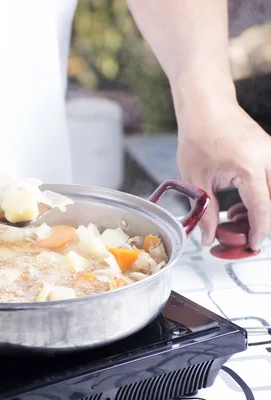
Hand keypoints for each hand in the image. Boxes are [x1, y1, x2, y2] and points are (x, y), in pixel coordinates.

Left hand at [177, 101, 270, 249]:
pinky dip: (259, 197)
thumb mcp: (195, 179)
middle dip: (258, 224)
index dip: (258, 232)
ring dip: (259, 211)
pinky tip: (238, 204)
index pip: (263, 209)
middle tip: (236, 234)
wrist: (206, 108)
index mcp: (250, 168)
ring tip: (232, 217)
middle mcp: (268, 160)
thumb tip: (208, 237)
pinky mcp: (270, 152)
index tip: (251, 245)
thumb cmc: (198, 137)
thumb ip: (205, 211)